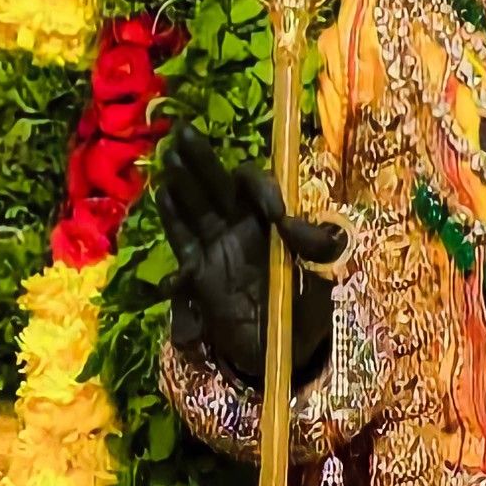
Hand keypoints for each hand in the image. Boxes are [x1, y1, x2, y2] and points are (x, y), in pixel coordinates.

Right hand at [157, 125, 344, 388]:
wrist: (283, 354)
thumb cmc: (308, 314)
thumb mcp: (322, 280)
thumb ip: (315, 248)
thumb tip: (290, 222)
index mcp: (273, 224)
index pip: (258, 189)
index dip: (262, 191)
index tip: (277, 215)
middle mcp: (242, 227)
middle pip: (218, 185)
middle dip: (202, 159)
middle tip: (183, 132)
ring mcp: (218, 247)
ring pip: (197, 207)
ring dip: (182, 182)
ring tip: (170, 156)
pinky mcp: (200, 273)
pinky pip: (184, 241)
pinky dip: (173, 220)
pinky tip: (164, 195)